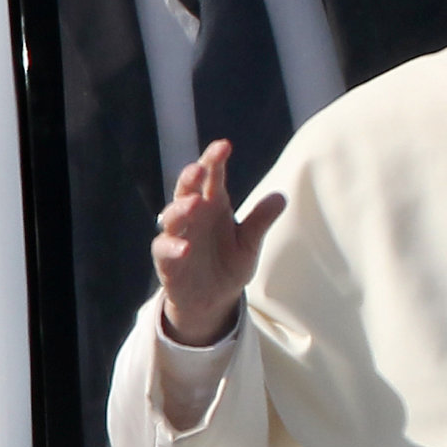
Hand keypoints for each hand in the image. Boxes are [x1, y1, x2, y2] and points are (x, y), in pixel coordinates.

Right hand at [153, 140, 282, 346]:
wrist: (212, 300)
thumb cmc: (228, 263)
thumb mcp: (249, 243)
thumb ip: (260, 221)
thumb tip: (282, 196)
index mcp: (214, 206)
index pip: (212, 178)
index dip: (214, 161)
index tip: (223, 146)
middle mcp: (193, 217)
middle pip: (187, 190)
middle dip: (192, 177)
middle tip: (200, 167)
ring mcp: (178, 237)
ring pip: (172, 216)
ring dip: (181, 208)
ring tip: (195, 203)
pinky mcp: (167, 261)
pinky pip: (164, 250)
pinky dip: (173, 247)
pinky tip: (185, 247)